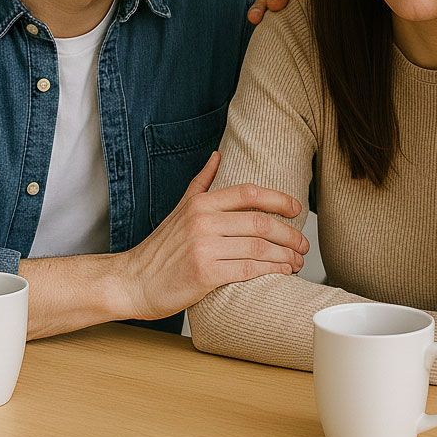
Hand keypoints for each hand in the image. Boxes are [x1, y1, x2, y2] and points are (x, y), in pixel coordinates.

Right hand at [117, 151, 309, 319]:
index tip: (297, 209)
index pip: (249, 193)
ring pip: (258, 247)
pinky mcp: (204, 273)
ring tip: (297, 261)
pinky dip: (270, 271)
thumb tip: (218, 155)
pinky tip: (282, 273)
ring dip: (284, 255)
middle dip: (289, 233)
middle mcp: (203, 221)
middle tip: (303, 244)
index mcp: (201, 203)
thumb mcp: (180, 208)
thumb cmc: (160, 248)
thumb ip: (202, 182)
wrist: (132, 281)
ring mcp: (204, 247)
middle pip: (260, 222)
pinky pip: (248, 270)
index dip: (279, 199)